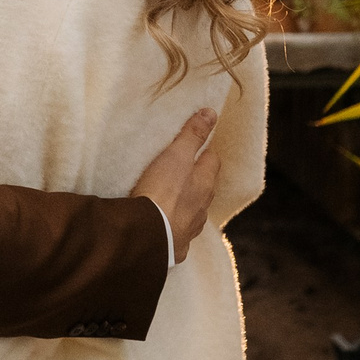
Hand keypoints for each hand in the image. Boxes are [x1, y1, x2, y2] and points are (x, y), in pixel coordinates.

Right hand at [130, 106, 223, 262]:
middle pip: (205, 189)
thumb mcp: (176, 156)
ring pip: (194, 213)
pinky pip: (179, 235)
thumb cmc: (162, 192)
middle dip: (197, 179)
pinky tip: (164, 227)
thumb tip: (211, 113)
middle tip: (183, 170)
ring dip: (187, 206)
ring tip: (172, 199)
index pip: (212, 161)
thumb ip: (192, 135)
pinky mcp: (176, 247)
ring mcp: (190, 229)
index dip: (206, 152)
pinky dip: (174, 228)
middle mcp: (202, 208)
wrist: (146, 236)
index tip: (197, 145)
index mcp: (204, 184)